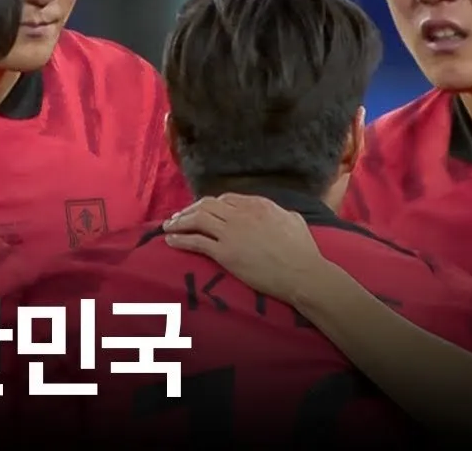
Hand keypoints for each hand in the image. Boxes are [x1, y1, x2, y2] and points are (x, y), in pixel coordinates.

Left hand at [162, 193, 324, 301]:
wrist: (302, 273)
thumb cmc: (303, 251)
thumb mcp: (294, 220)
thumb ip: (282, 212)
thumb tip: (280, 212)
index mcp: (258, 204)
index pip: (226, 198)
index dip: (210, 204)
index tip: (202, 210)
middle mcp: (241, 214)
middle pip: (207, 204)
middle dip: (189, 209)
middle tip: (178, 217)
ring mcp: (232, 232)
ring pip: (197, 219)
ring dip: (179, 221)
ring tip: (168, 226)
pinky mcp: (225, 252)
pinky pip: (196, 241)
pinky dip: (180, 239)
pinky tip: (170, 241)